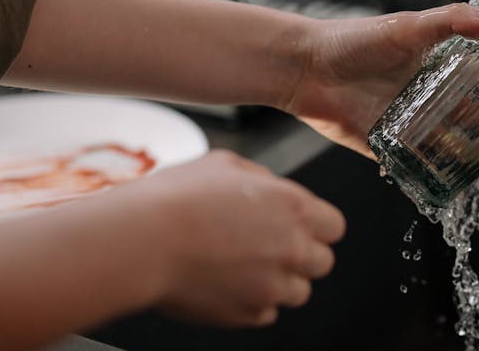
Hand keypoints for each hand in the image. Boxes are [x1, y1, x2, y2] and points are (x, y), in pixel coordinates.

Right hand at [131, 150, 345, 325]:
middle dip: (303, 254)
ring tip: (247, 266)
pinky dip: (253, 302)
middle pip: (323, 262)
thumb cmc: (178, 197)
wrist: (143, 239)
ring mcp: (271, 286)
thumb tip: (270, 189)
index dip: (317, 225)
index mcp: (294, 207)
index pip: (335, 226)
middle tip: (272, 245)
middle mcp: (292, 248)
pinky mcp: (246, 314)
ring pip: (299, 292)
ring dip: (280, 281)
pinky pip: (266, 314)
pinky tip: (229, 282)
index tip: (301, 226)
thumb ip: (261, 179)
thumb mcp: (226, 164)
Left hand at [284, 3, 478, 165]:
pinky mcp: (387, 145)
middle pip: (470, 113)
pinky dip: (438, 173)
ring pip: (449, 142)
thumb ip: (452, 22)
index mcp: (433, 64)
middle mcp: (424, 94)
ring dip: (473, 153)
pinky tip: (458, 182)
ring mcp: (407, 121)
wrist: (305, 68)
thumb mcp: (406, 27)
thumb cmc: (353, 40)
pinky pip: (418, 163)